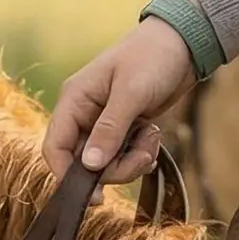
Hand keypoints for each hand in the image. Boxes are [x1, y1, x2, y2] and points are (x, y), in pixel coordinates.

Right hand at [45, 18, 193, 184]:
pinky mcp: (123, 128)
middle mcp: (84, 114)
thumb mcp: (131, 92)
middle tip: (142, 157)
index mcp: (74, 100)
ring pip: (106, 163)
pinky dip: (139, 155)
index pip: (55, 146)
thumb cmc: (152, 57)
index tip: (92, 196)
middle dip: (114, 168)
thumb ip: (109, 129)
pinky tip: (153, 138)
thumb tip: (89, 166)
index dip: (66, 175)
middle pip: (83, 162)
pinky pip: (123, 156)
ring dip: (131, 160)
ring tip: (152, 138)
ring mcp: (103, 123)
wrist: (183, 43)